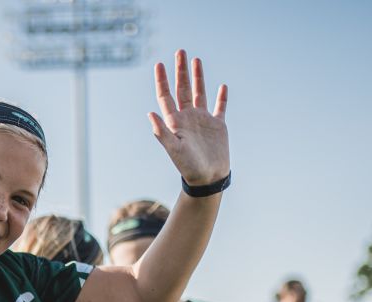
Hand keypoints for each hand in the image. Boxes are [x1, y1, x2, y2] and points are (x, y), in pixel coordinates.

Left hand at [149, 50, 229, 185]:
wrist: (208, 179)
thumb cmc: (189, 166)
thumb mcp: (174, 149)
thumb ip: (162, 132)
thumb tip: (150, 113)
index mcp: (176, 121)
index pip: (166, 96)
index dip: (162, 80)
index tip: (159, 64)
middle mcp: (188, 117)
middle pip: (182, 89)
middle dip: (180, 71)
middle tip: (180, 52)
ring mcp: (203, 120)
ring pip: (199, 93)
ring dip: (197, 77)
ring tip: (196, 60)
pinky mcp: (218, 125)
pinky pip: (220, 107)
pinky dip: (221, 96)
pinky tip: (222, 85)